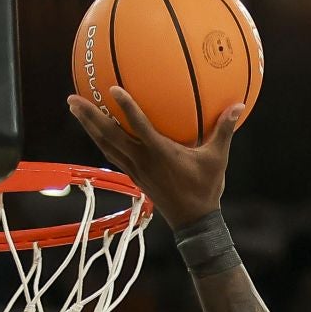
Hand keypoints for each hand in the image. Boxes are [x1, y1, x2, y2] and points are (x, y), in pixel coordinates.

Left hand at [67, 86, 243, 228]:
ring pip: (105, 145)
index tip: (112, 89)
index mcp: (159, 153)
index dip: (126, 108)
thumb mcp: (217, 159)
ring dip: (88, 126)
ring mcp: (134, 169)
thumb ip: (224, 130)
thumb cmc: (206, 189)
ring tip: (75, 108)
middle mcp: (141, 160)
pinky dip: (100, 139)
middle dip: (89, 117)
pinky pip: (111, 154)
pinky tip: (94, 130)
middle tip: (72, 98)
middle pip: (109, 136)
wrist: (193, 222)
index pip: (139, 126)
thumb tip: (239, 105)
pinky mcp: (133, 176)